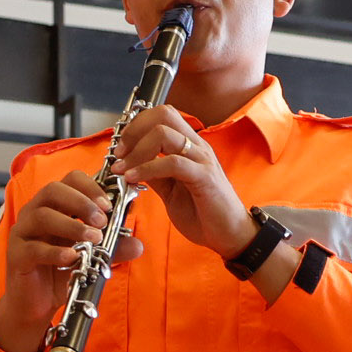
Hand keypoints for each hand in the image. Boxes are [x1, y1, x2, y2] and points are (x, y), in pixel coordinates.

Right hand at [0, 174, 139, 351]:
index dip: (91, 188)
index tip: (109, 206)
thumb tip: (138, 245)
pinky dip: (55, 252)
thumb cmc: (62, 272)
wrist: (37, 304)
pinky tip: (72, 258)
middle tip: (102, 221)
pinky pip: (34, 248)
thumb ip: (112, 249)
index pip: (70, 180)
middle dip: (81, 202)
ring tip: (93, 239)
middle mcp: (35, 212)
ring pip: (42, 216)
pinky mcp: (16, 255)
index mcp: (54, 206)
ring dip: (72, 225)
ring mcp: (23, 233)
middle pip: (53, 190)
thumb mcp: (92, 258)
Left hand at [116, 105, 260, 265]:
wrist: (231, 236)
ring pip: (164, 134)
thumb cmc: (205, 215)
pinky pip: (172, 163)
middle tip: (119, 154)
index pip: (162, 116)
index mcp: (190, 146)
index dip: (136, 126)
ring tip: (122, 169)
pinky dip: (146, 169)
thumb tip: (132, 164)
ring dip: (136, 150)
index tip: (120, 148)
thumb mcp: (171, 191)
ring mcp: (202, 160)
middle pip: (163, 115)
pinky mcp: (204, 177)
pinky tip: (133, 179)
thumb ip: (155, 175)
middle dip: (134, 131)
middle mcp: (197, 147)